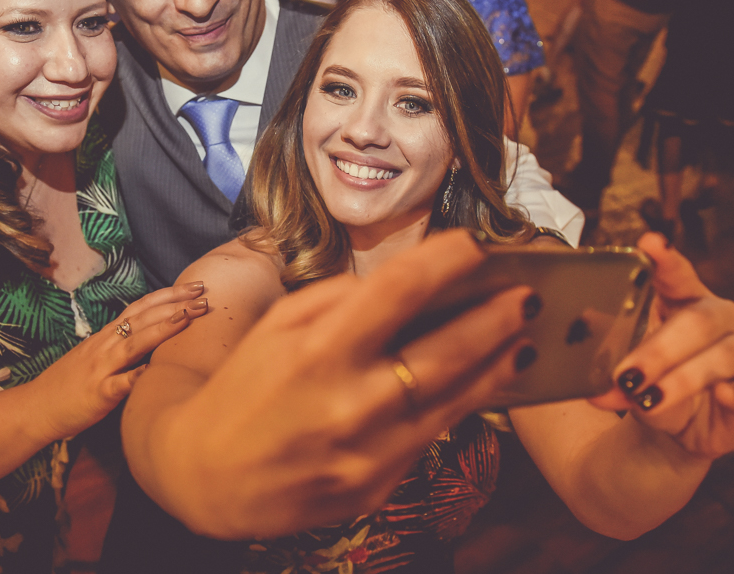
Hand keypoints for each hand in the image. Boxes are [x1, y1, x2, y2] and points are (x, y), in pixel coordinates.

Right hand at [0, 282, 210, 493]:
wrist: (36, 407)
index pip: (141, 307)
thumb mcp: (97, 357)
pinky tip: (160, 370)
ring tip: (189, 316)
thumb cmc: (71, 384)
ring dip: (163, 328)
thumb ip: (122, 346)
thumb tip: (154, 336)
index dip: (168, 295)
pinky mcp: (99, 394)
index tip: (195, 287)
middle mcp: (105, 345)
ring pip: (135, 342)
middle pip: (143, 318)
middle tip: (204, 295)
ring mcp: (101, 368)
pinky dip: (140, 375)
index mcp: (107, 336)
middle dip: (175, 304)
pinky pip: (122, 384)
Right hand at [138, 230, 535, 538]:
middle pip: (443, 353)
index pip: (398, 291)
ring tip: (524, 338)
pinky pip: (429, 440)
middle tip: (527, 294)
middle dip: (493, 319)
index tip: (475, 244)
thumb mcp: (276, 327)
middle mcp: (347, 403)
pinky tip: (483, 384)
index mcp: (317, 350)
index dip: (445, 261)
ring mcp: (365, 453)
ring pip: (451, 403)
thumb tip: (402, 284)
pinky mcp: (374, 489)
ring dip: (494, 367)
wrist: (205, 476)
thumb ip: (338, 300)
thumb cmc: (243, 388)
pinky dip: (461, 408)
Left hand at [590, 234, 733, 460]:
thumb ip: (615, 379)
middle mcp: (721, 318)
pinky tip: (721, 395)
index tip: (649, 244)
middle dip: (659, 350)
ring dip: (683, 379)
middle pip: (697, 321)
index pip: (677, 275)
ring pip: (723, 355)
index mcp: (685, 301)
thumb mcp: (631, 380)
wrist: (687, 431)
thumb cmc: (659, 386)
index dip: (665, 260)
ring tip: (651, 399)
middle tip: (627, 375)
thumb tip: (596, 391)